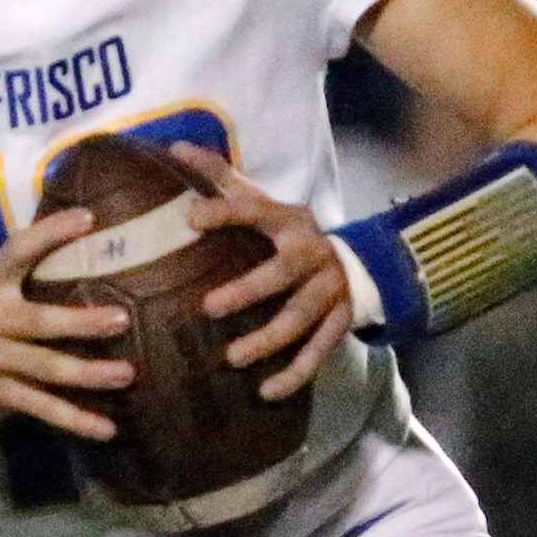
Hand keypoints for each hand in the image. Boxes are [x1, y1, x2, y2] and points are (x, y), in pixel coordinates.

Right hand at [0, 207, 134, 438]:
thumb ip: (23, 276)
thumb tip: (88, 243)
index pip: (17, 252)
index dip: (50, 233)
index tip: (88, 218)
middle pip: (40, 322)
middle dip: (82, 322)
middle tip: (123, 318)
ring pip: (48, 369)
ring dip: (89, 374)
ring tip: (127, 374)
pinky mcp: (0, 395)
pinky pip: (43, 408)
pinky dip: (76, 420)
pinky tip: (107, 429)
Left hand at [173, 144, 352, 401]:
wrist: (361, 261)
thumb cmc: (289, 232)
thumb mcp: (263, 201)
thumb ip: (220, 177)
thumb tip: (174, 145)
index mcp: (288, 220)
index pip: (255, 211)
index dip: (225, 212)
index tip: (191, 219)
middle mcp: (312, 253)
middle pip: (283, 272)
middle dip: (249, 290)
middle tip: (209, 308)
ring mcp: (330, 290)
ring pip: (301, 318)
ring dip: (268, 340)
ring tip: (233, 358)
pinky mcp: (340, 322)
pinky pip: (318, 352)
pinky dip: (295, 374)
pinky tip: (267, 392)